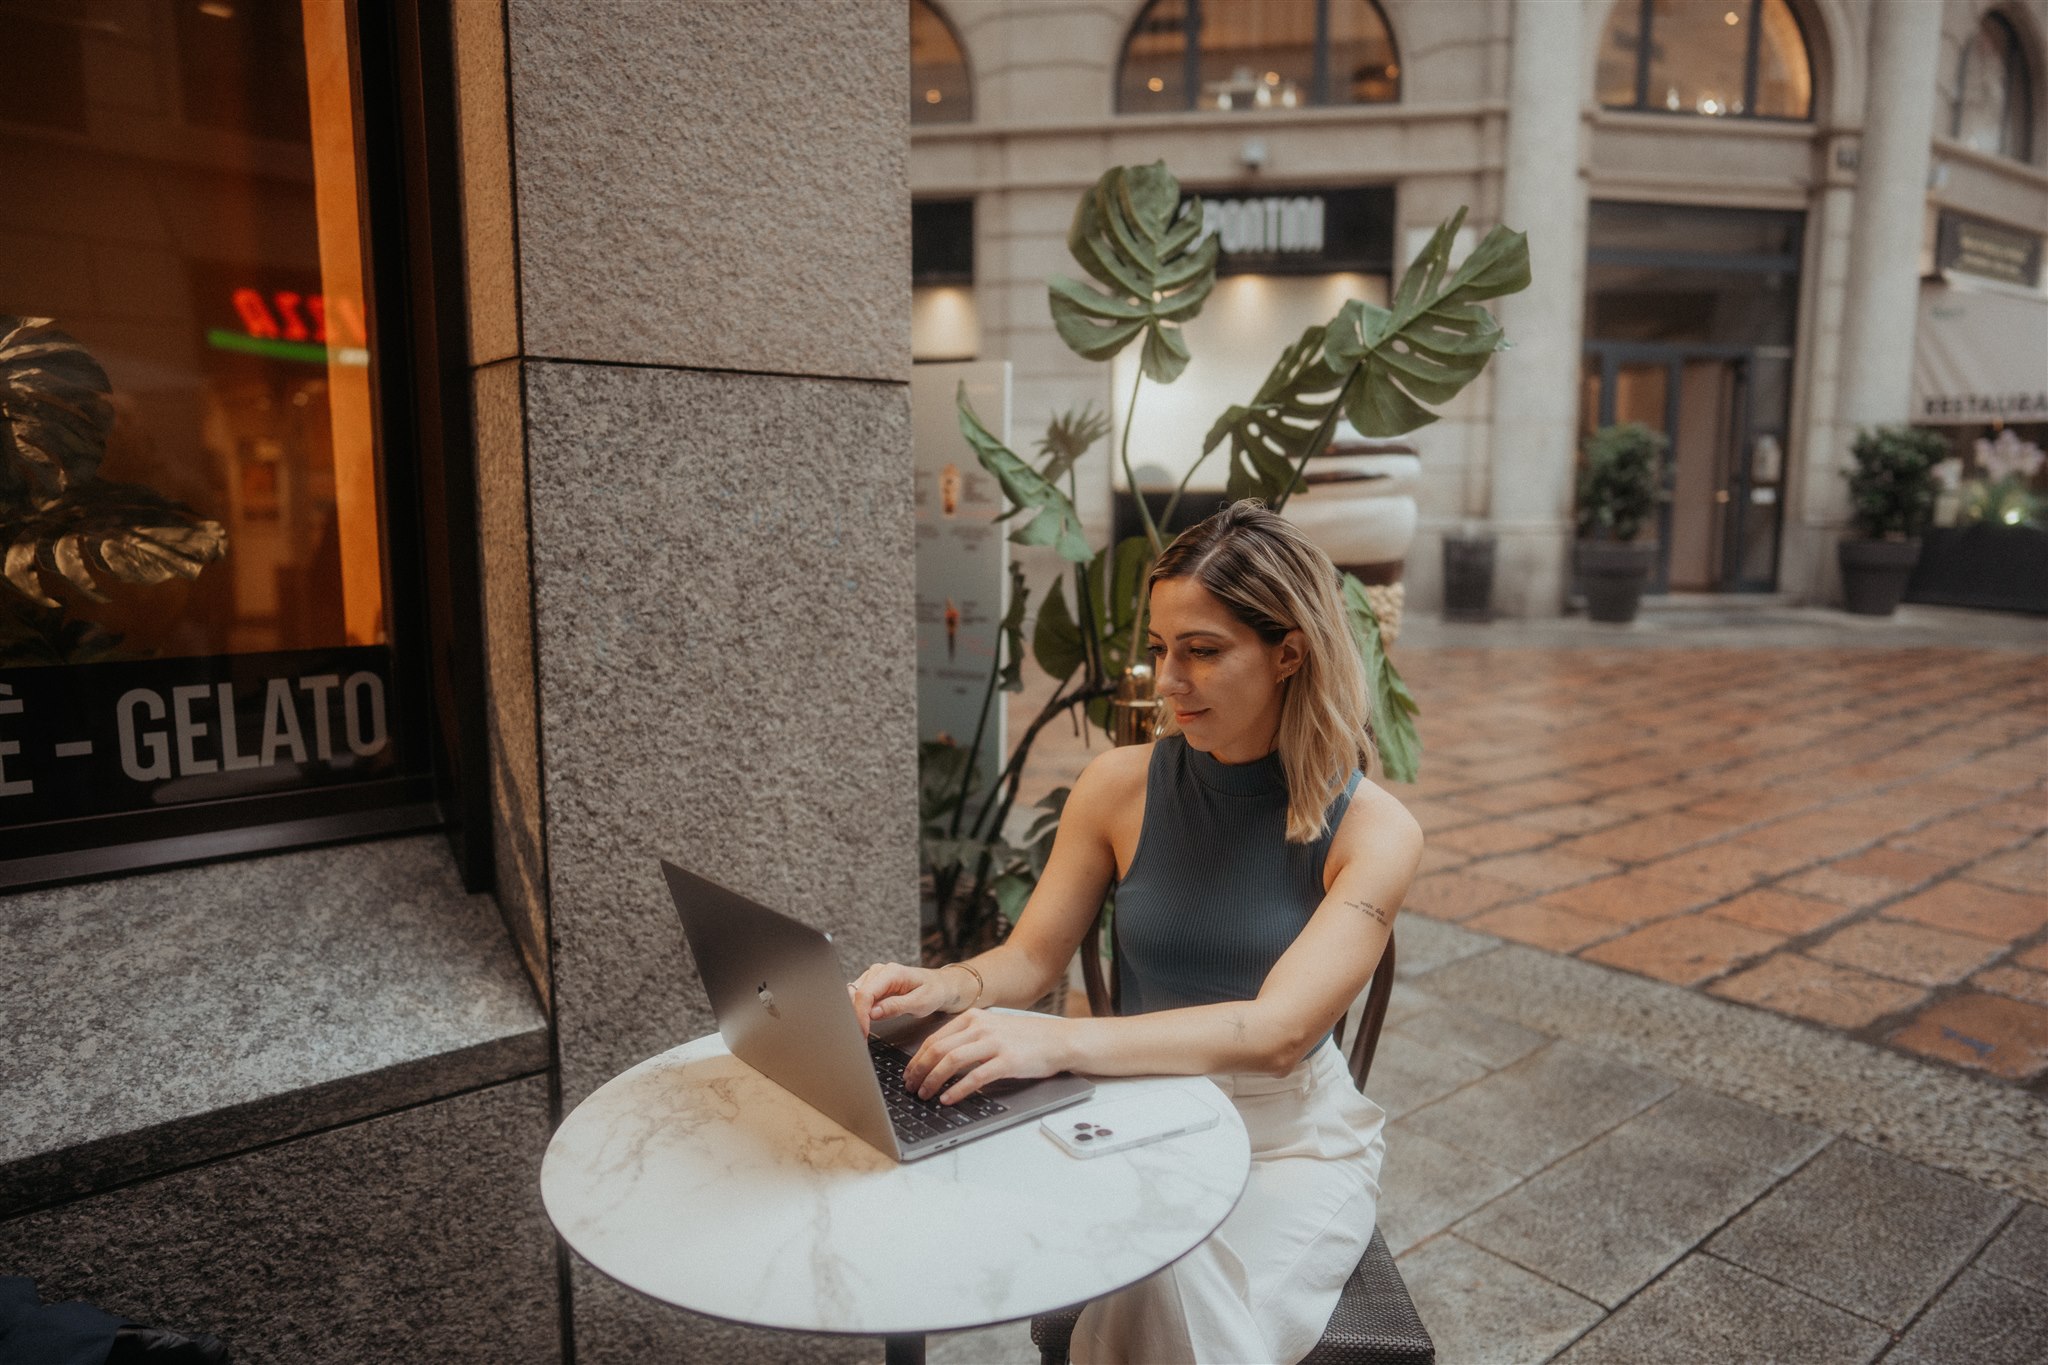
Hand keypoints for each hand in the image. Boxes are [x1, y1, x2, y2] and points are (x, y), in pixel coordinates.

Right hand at [847, 961, 961, 1037]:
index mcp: (892, 972)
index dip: (860, 1015)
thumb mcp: (920, 1003)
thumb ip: (896, 1007)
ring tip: (862, 1032)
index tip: (863, 1033)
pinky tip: (865, 1023)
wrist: (941, 986)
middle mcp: (879, 971)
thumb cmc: (934, 992)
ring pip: (852, 996)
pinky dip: (858, 1012)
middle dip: (855, 1017)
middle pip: (855, 994)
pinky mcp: (872, 985)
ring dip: (855, 1014)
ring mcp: (874, 977)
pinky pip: (858, 997)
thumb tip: (873, 1013)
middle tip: (861, 1037)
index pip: (865, 994)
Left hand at [902, 1009, 1071, 1104]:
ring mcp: (994, 1043)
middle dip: (919, 1070)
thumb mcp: (993, 1028)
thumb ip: (969, 1038)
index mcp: (974, 1018)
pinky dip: (957, 1089)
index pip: (935, 1038)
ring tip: (925, 1095)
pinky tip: (948, 1099)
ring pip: (951, 1061)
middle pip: (938, 1049)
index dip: (917, 1058)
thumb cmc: (1027, 1038)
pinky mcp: (1007, 1061)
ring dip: (933, 1080)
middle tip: (911, 1087)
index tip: (909, 1074)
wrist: (1059, 1040)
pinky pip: (975, 1077)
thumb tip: (939, 1059)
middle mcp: (981, 1027)